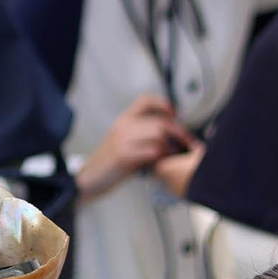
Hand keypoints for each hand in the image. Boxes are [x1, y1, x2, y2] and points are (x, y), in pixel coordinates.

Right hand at [75, 95, 195, 200]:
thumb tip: (171, 133)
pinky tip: (161, 164)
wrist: (90, 179)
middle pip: (160, 122)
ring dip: (171, 147)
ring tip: (174, 155)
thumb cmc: (111, 164)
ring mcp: (122, 140)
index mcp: (123, 120)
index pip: (145, 100)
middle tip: (187, 142)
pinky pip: (152, 151)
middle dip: (179, 132)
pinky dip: (161, 157)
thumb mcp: (124, 142)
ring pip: (159, 135)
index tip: (174, 115)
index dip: (163, 104)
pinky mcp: (124, 156)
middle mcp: (123, 126)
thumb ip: (142, 134)